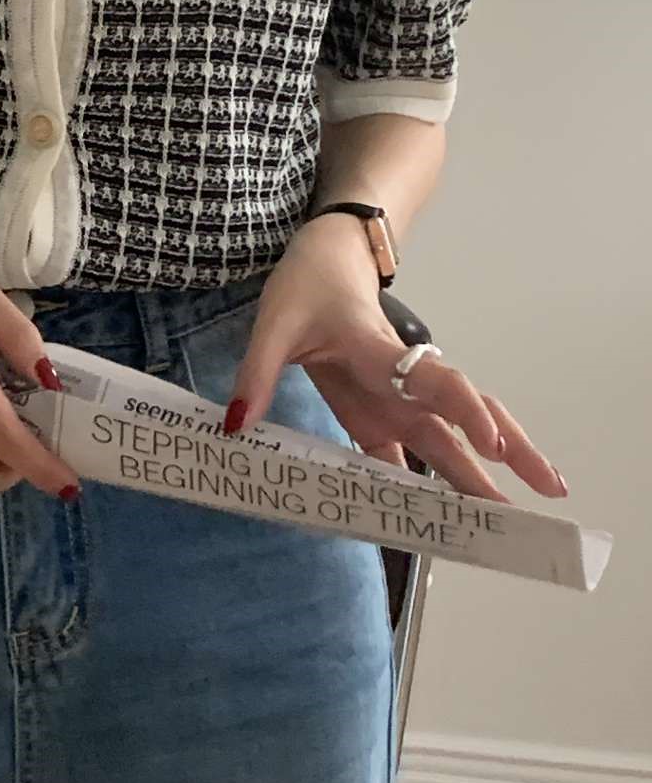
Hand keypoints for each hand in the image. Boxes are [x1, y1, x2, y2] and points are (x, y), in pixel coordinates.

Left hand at [224, 217, 568, 502]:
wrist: (328, 259)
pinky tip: (444, 523)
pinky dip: (427, 489)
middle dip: (505, 455)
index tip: (491, 443)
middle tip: (546, 495)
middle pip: (461, 419)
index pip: (433, 379)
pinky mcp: (379, 416)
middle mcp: (399, 381)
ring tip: (522, 510)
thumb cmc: (309, 286)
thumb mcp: (273, 324)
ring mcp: (394, 401)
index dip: (463, 410)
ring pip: (449, 439)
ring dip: (483, 473)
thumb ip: (256, 373)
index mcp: (379, 350)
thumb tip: (236, 424)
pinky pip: (408, 456)